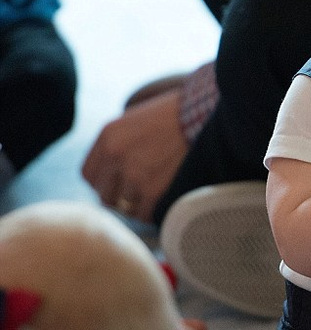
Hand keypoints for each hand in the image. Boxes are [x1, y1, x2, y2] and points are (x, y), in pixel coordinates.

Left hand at [81, 89, 187, 222]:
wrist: (203, 116)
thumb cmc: (174, 116)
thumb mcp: (134, 120)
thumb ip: (116, 143)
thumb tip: (112, 170)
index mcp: (108, 136)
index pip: (89, 174)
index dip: (103, 183)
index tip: (117, 185)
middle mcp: (115, 156)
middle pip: (103, 193)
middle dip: (118, 196)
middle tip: (136, 195)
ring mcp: (133, 174)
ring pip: (122, 206)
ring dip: (136, 206)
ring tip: (150, 200)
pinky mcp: (153, 189)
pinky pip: (142, 213)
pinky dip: (151, 212)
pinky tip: (161, 203)